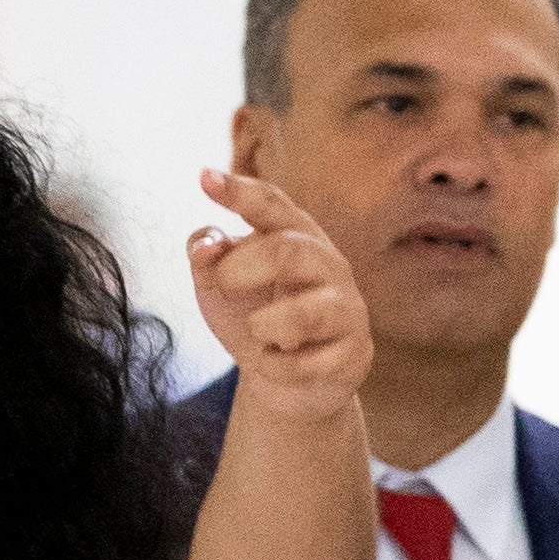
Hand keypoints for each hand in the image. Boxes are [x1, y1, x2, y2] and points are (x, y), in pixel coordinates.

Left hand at [188, 169, 369, 423]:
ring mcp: (346, 310)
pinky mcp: (354, 353)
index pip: (271, 206)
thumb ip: (206, 254)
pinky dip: (275, 366)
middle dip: (244, 268)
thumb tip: (208, 246)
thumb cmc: (254, 315)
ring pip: (308, 314)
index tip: (204, 178)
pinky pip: (310, 364)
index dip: (240, 192)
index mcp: (294, 237)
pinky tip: (272, 363)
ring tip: (257, 331)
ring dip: (265, 325)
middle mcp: (328, 266)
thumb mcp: (219, 281)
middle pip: (291, 250)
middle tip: (225, 285)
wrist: (290, 381)